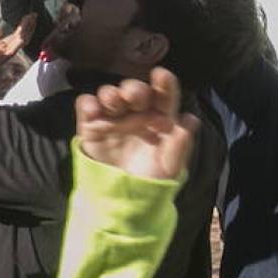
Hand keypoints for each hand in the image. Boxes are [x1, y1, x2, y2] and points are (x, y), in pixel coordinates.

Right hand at [75, 68, 198, 181]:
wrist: (121, 202)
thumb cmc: (149, 183)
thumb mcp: (169, 168)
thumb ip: (180, 145)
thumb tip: (190, 119)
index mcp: (159, 120)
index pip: (163, 96)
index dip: (163, 83)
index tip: (161, 76)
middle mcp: (136, 115)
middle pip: (134, 91)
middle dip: (134, 89)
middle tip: (134, 97)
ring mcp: (113, 119)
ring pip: (110, 94)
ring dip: (111, 93)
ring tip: (114, 103)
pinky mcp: (91, 126)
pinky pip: (86, 106)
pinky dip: (88, 103)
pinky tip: (94, 110)